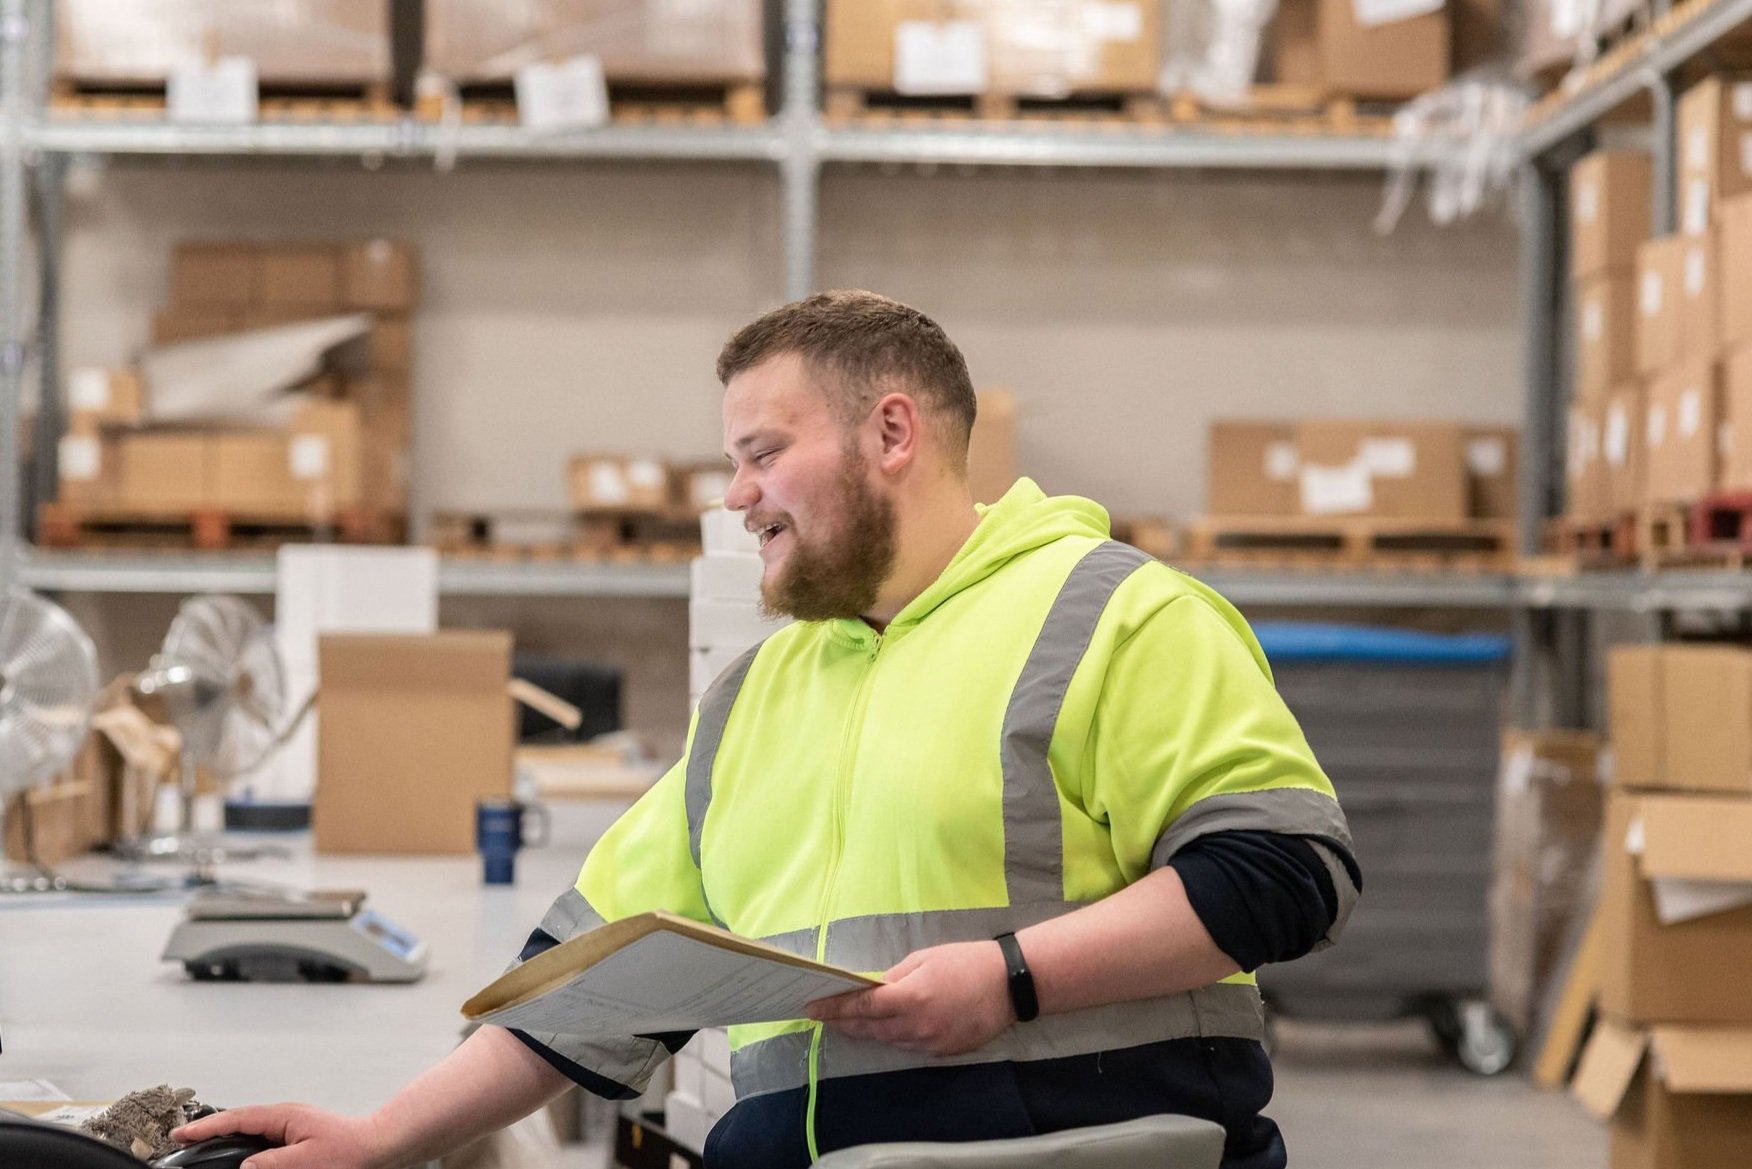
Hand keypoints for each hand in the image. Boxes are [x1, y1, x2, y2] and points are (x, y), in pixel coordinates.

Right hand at [170, 1103, 389, 1168]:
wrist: (378, 1147)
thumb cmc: (351, 1151)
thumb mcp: (307, 1162)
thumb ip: (272, 1163)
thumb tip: (244, 1166)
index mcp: (284, 1116)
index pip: (236, 1119)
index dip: (206, 1127)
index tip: (181, 1134)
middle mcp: (285, 1116)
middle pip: (238, 1122)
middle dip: (210, 1131)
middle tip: (183, 1141)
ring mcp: (290, 1125)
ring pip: (249, 1131)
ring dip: (227, 1137)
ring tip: (203, 1146)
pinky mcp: (295, 1136)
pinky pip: (262, 1138)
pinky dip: (245, 1144)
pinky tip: (239, 1154)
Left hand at [805, 940, 1014, 1055]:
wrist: (1010, 984)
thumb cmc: (967, 962)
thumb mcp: (926, 958)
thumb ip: (895, 977)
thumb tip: (871, 988)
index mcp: (909, 998)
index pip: (861, 1007)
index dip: (834, 1009)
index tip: (812, 1010)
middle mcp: (916, 1026)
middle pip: (870, 1029)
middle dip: (846, 1023)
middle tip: (826, 1017)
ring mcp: (930, 1043)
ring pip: (889, 1041)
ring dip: (869, 1031)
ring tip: (852, 1022)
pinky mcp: (943, 1052)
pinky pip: (910, 1046)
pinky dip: (895, 1036)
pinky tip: (890, 1026)